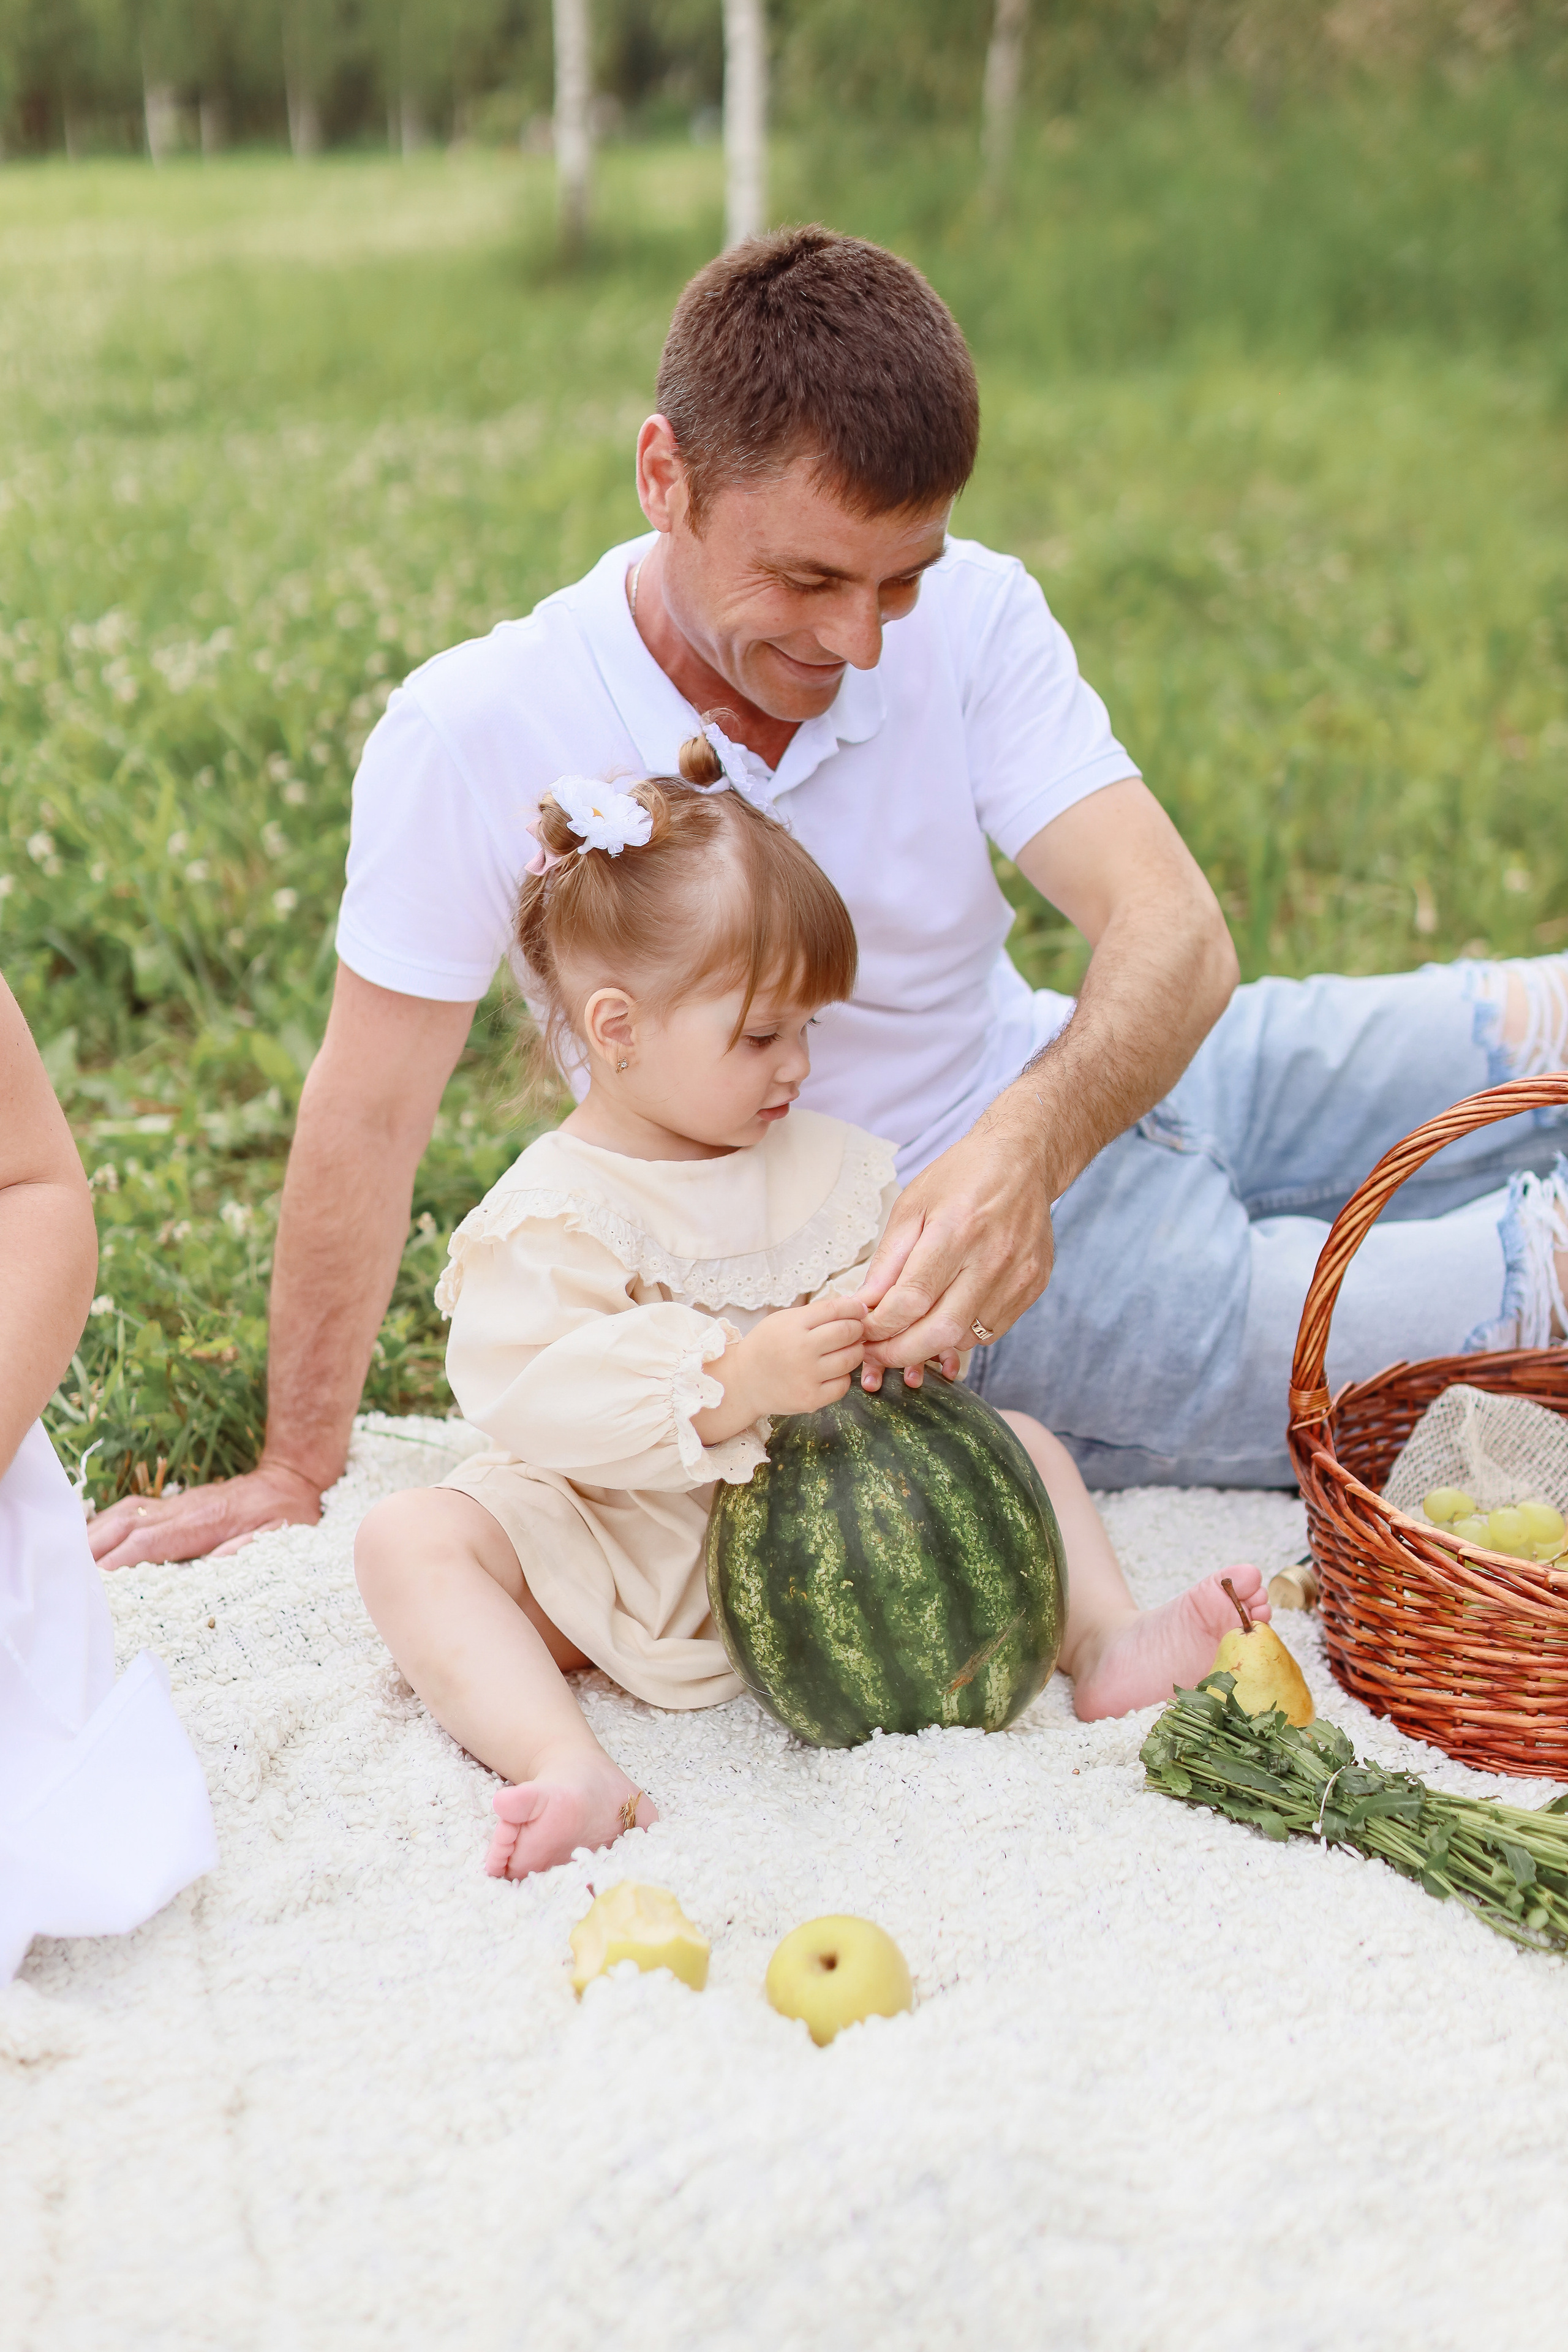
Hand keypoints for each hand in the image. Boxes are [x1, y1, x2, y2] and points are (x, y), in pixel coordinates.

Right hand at [88, 1458, 323, 1571]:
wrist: (289, 1478)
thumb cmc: (286, 1513)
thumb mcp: (281, 1533)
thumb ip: (250, 1547)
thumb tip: (217, 1562)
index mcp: (206, 1520)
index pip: (152, 1540)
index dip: (122, 1559)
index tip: (96, 1579)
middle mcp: (183, 1508)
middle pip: (126, 1524)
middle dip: (94, 1548)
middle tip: (66, 1574)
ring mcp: (174, 1503)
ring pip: (123, 1513)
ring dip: (93, 1535)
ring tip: (66, 1559)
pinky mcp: (172, 1504)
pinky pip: (130, 1510)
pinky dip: (104, 1524)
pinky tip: (88, 1540)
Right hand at [744, 1294, 868, 1415]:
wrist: (744, 1382)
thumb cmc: (767, 1347)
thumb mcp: (783, 1320)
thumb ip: (815, 1313)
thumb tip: (852, 1305)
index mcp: (793, 1325)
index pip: (835, 1309)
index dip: (854, 1308)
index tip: (860, 1310)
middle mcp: (801, 1350)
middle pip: (847, 1332)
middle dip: (857, 1329)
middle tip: (856, 1330)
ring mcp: (807, 1376)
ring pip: (851, 1358)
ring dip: (855, 1352)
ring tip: (847, 1350)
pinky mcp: (811, 1399)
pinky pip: (843, 1384)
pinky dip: (844, 1376)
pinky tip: (833, 1372)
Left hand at [856, 1105, 1052, 1382]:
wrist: (1022, 1161)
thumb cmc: (960, 1177)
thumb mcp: (911, 1206)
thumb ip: (888, 1261)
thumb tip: (866, 1306)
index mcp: (956, 1229)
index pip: (911, 1299)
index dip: (881, 1326)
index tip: (863, 1333)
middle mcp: (992, 1257)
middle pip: (941, 1331)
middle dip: (902, 1352)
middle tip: (878, 1354)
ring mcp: (1018, 1275)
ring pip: (967, 1338)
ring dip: (931, 1345)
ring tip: (908, 1333)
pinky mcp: (1034, 1285)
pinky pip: (991, 1331)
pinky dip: (962, 1334)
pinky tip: (946, 1316)